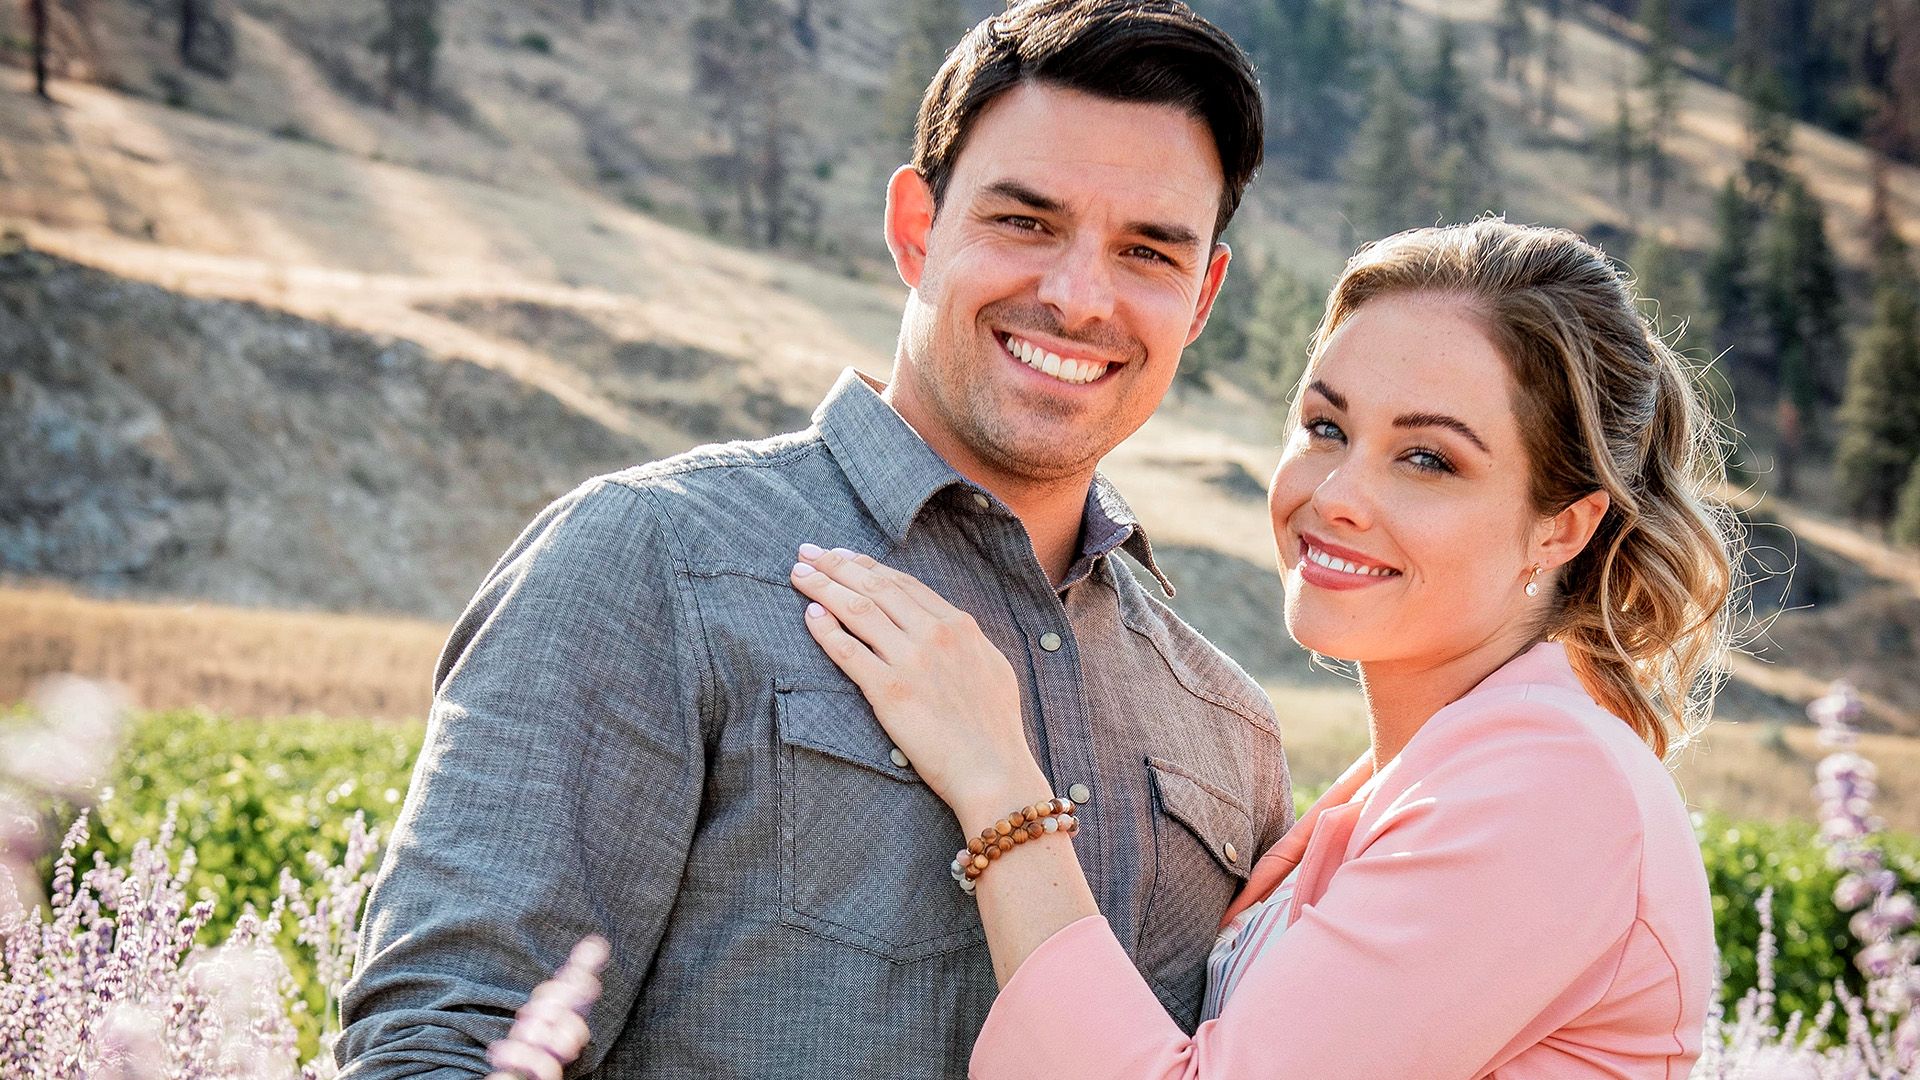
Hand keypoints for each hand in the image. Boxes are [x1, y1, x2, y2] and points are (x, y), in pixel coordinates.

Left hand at [790, 545, 1049, 822]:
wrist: (994, 771)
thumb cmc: (996, 728)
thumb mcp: (991, 667)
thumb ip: (966, 641)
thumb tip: (948, 626)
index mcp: (959, 625)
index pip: (902, 583)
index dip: (867, 566)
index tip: (842, 555)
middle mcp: (935, 634)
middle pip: (875, 587)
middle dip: (837, 565)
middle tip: (808, 552)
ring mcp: (911, 661)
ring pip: (858, 610)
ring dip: (823, 587)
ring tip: (799, 574)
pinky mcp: (890, 693)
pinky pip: (848, 652)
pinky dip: (826, 630)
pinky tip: (809, 615)